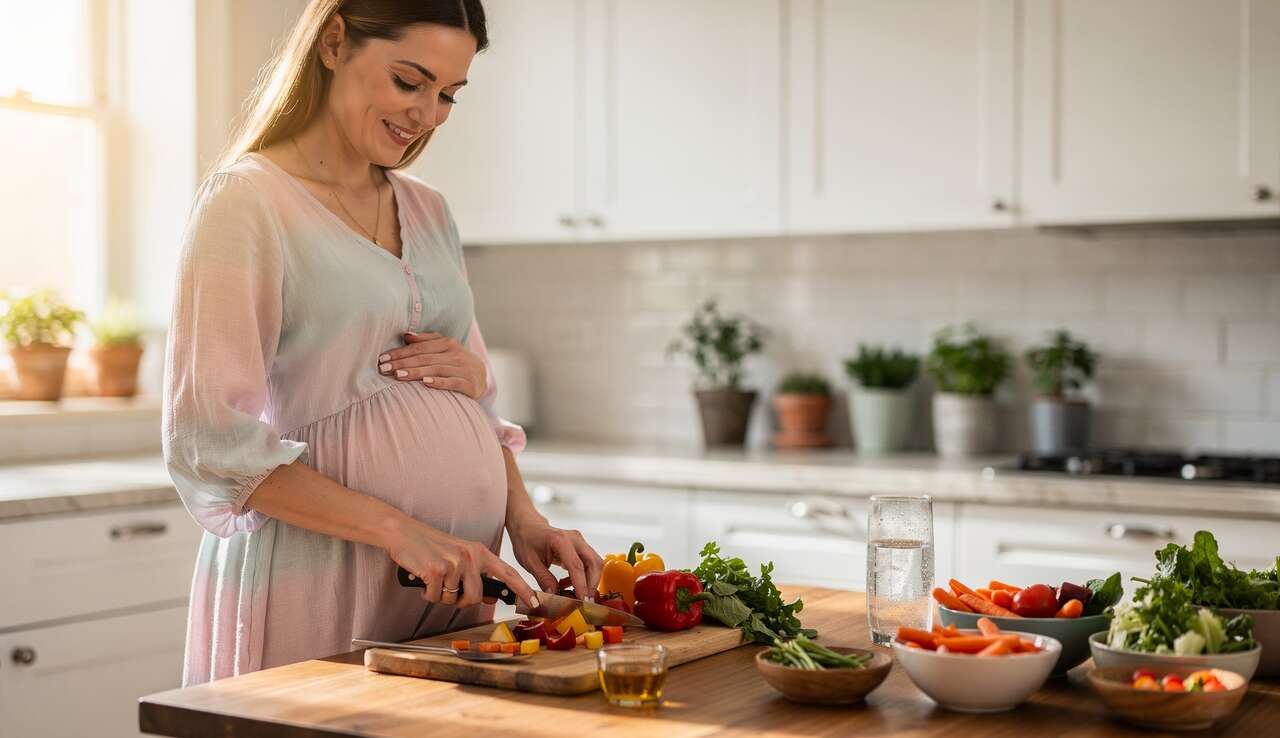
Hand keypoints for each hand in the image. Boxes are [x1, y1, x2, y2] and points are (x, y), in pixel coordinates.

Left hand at [378, 332, 486, 399]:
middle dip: (403, 363)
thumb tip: (406, 335)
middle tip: (384, 368)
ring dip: (416, 372)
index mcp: (448, 343)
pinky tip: (425, 383)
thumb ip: (427, 341)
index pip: (420, 347)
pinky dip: (439, 382)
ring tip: (398, 376)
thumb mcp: (444, 350)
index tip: (382, 359)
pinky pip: (453, 382)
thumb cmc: (456, 363)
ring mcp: (465, 369)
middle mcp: (457, 354)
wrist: (482, 379)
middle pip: (426, 357)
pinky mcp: (470, 384)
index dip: (400, 352)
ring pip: (437, 369)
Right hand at [386, 517, 537, 609]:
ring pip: (454, 600)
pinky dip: (426, 593)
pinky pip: (434, 597)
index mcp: (479, 552)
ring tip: (434, 579)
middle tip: (449, 591)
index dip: (523, 589)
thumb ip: (477, 575)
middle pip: (477, 596)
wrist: (404, 532)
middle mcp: (470, 556)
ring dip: (442, 596)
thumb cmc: (432, 546)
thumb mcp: (460, 557)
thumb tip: (491, 597)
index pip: (508, 573)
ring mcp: (453, 563)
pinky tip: (423, 578)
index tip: (535, 602)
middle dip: (462, 601)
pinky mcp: (435, 571)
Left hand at [507, 515, 603, 600]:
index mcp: (560, 540)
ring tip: (576, 595)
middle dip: (592, 584)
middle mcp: (574, 538)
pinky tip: (569, 584)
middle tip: (585, 602)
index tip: (583, 601)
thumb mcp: (530, 562)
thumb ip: (544, 579)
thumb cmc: (527, 540)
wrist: (527, 526)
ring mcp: (579, 541)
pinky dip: (584, 576)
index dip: (582, 585)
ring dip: (590, 580)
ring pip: (594, 562)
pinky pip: (589, 562)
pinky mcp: (580, 546)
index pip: (576, 566)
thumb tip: (555, 595)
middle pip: (593, 563)